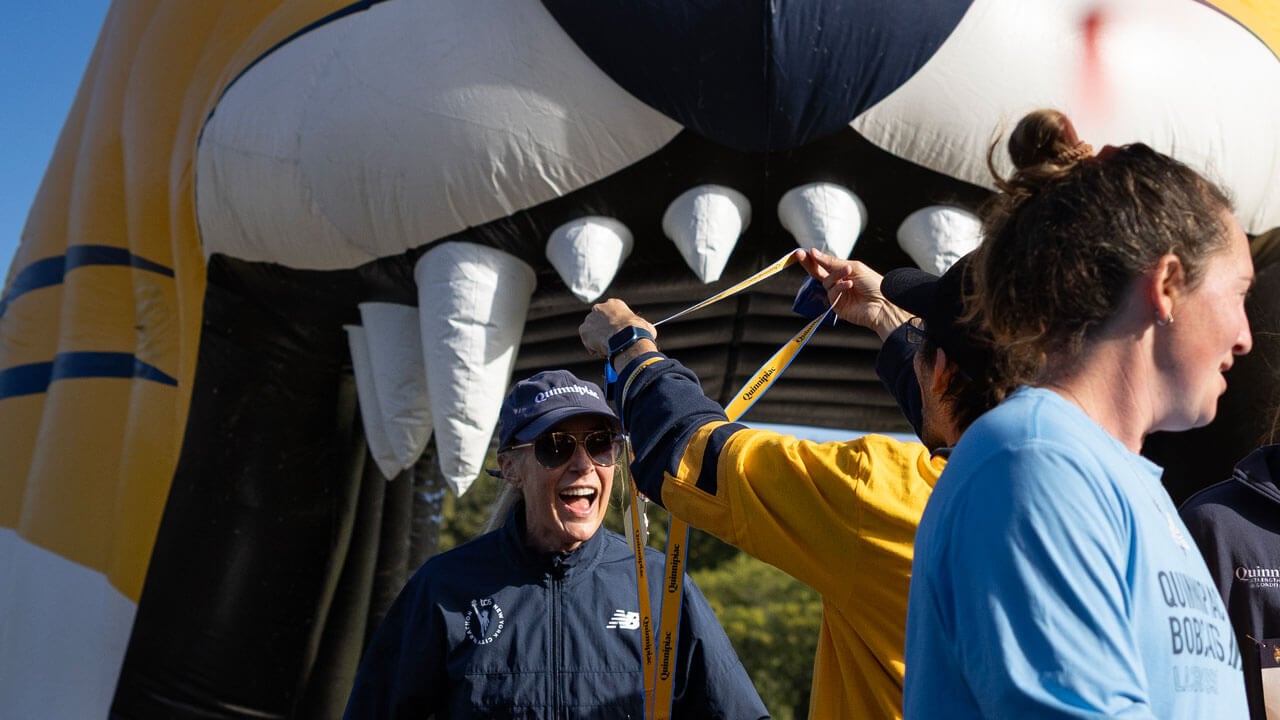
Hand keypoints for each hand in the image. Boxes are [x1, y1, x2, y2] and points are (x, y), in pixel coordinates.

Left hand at [579, 299, 658, 359]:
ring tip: (608, 349)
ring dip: (598, 340)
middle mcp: (599, 308)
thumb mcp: (645, 325)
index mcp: (614, 303)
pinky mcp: (584, 330)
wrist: (625, 338)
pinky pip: (588, 342)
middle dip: (603, 332)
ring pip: (592, 332)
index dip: (614, 325)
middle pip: (599, 322)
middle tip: (611, 342)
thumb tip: (648, 330)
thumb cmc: (638, 331)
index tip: (618, 334)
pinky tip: (604, 351)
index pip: (611, 314)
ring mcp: (590, 319)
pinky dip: (594, 348)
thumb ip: (641, 325)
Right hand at [793, 248, 910, 338]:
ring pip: (826, 282)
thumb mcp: (853, 267)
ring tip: (848, 272)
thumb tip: (814, 252)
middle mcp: (838, 283)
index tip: (802, 251)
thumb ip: (832, 262)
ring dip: (836, 275)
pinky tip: (849, 284)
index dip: (813, 258)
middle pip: (818, 273)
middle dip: (809, 263)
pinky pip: (832, 294)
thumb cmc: (874, 284)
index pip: (824, 264)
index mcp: (843, 272)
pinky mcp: (837, 306)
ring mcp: (837, 295)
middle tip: (801, 255)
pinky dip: (840, 287)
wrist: (884, 304)